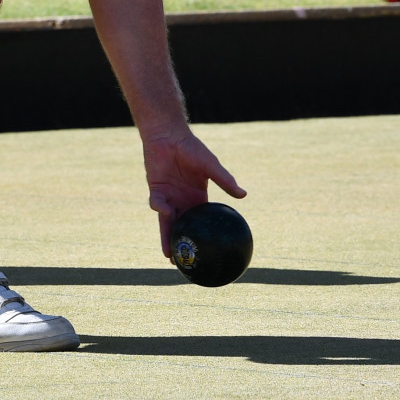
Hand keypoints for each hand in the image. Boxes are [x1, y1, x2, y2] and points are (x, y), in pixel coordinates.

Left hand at [144, 129, 247, 258]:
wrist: (169, 136)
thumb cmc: (191, 148)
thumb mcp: (210, 165)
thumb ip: (224, 180)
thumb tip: (243, 195)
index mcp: (198, 197)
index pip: (201, 221)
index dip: (204, 236)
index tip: (209, 251)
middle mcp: (183, 201)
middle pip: (183, 227)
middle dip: (184, 244)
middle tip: (187, 263)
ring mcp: (169, 197)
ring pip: (168, 223)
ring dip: (168, 238)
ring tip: (171, 256)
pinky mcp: (156, 190)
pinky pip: (157, 204)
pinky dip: (160, 209)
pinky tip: (167, 210)